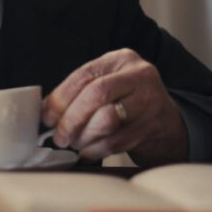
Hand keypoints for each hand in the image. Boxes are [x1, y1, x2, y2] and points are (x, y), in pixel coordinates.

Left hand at [41, 48, 187, 165]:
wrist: (167, 124)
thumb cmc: (127, 102)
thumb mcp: (107, 85)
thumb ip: (79, 92)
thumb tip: (44, 112)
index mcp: (121, 59)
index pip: (84, 75)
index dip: (60, 98)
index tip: (46, 117)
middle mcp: (139, 75)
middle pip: (96, 94)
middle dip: (71, 119)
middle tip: (59, 136)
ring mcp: (150, 100)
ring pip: (107, 119)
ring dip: (84, 136)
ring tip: (74, 143)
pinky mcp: (153, 126)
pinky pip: (117, 141)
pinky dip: (96, 150)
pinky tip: (88, 152)